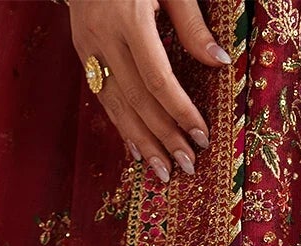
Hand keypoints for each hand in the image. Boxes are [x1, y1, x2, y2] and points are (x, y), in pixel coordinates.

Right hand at [65, 0, 229, 182]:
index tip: (202, 136)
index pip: (158, 81)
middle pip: (137, 100)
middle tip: (187, 165)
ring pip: (115, 106)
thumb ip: (192, 23)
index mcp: (128, 19)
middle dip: (164, 136)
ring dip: (142, 142)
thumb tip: (219, 62)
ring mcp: (87, 46)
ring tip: (163, 171)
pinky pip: (102, 97)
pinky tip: (137, 149)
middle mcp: (102, 38)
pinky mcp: (80, 51)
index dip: (181, 112)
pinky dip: (121, 125)